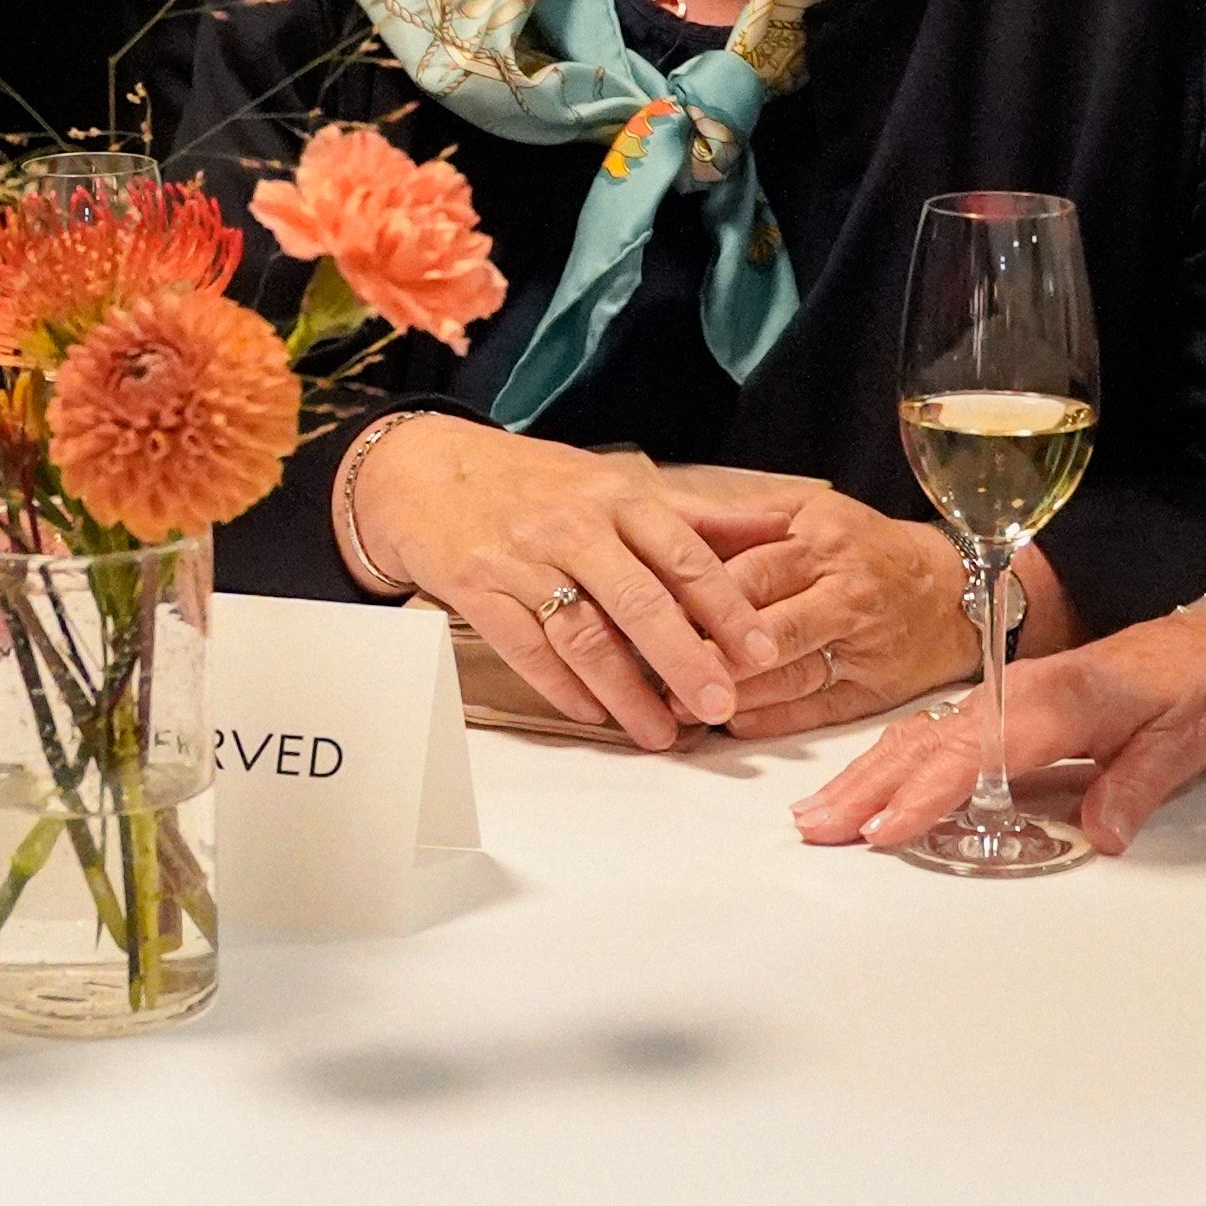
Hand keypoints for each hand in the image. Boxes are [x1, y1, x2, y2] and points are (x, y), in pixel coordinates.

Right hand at [345, 419, 776, 748]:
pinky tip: (593, 714)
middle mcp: (573, 526)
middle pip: (639, 601)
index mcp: (617, 497)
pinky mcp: (476, 589)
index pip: (684, 555)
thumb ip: (693, 515)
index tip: (763, 650)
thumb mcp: (613, 483)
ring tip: (661, 734)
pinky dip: (562, 687)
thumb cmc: (533, 483)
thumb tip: (781, 523)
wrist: (425, 471)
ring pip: (583, 634)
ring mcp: (521, 559)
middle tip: (720, 707)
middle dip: (684, 660)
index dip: (726, 606)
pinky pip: (527, 647)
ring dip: (626, 692)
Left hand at [659, 474, 981, 734]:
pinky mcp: (871, 691)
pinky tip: (730, 723)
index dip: (694, 600)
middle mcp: (843, 597)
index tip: (647, 616)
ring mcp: (860, 648)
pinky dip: (770, 720)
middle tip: (651, 671)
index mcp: (821, 545)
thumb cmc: (865, 548)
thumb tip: (677, 525)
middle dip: (706, 654)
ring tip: (675, 706)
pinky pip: (815, 711)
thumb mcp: (812, 511)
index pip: (748, 576)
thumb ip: (747, 519)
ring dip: (730, 695)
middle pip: (765, 630)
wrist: (949, 591)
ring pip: (787, 678)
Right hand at [792, 590, 1205, 857]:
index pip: (980, 754)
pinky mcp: (1010, 704)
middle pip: (932, 743)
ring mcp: (1011, 695)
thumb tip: (1101, 836)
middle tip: (820, 828)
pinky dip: (895, 759)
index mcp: (1062, 698)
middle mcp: (1023, 692)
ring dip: (869, 774)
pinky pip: (941, 733)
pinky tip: (868, 782)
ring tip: (820, 811)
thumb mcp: (1186, 740)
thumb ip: (1136, 786)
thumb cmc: (1204, 686)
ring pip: (925, 736)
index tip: (885, 830)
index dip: (927, 795)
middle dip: (870, 787)